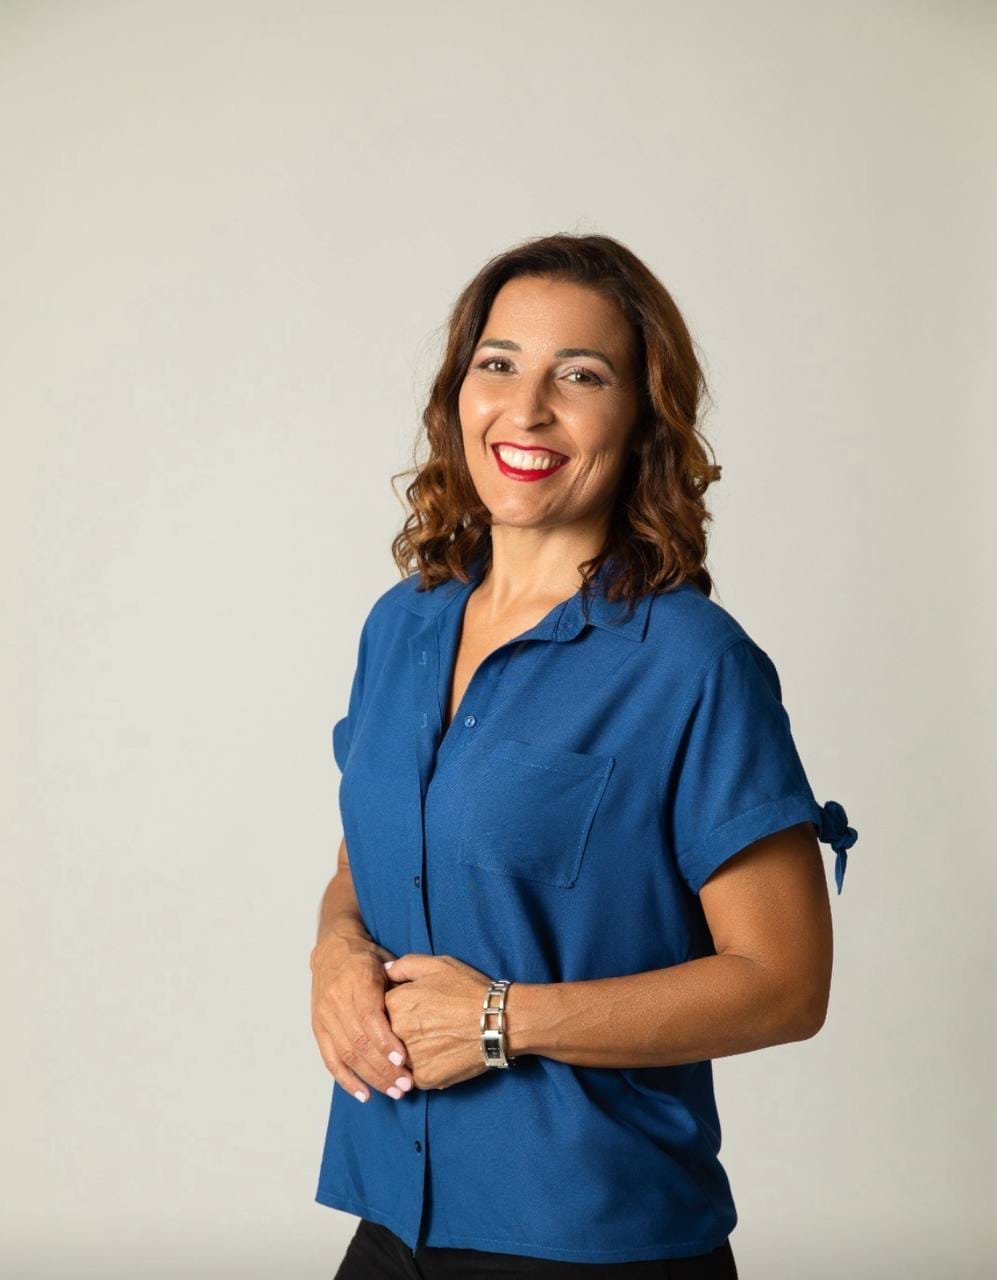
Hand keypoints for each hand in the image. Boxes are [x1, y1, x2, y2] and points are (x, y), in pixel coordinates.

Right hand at [310, 932, 415, 1102]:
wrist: (333, 949)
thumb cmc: (367, 958)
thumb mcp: (387, 962)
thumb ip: (400, 985)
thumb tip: (420, 1013)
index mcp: (357, 980)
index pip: (369, 1017)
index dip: (385, 1041)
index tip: (404, 1059)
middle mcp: (337, 1000)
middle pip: (359, 1042)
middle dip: (383, 1067)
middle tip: (406, 1084)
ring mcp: (325, 1016)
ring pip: (347, 1054)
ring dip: (370, 1078)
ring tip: (394, 1091)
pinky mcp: (318, 1028)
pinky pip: (330, 1059)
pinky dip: (346, 1080)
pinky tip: (364, 1094)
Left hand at [382, 953, 493, 1090]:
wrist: (499, 1021)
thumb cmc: (469, 989)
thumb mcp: (437, 965)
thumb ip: (404, 966)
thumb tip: (383, 971)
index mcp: (394, 1002)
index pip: (380, 1008)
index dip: (398, 1007)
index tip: (416, 1007)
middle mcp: (396, 1032)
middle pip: (388, 1034)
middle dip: (403, 1031)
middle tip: (430, 1024)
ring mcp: (409, 1058)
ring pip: (400, 1058)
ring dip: (411, 1052)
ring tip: (437, 1040)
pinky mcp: (425, 1078)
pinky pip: (416, 1075)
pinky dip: (426, 1067)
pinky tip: (443, 1054)